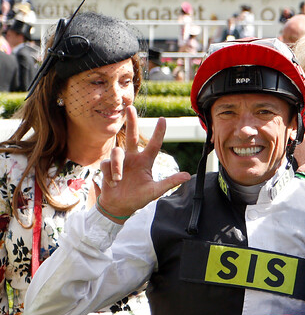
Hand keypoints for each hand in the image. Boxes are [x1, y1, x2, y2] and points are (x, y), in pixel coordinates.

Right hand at [98, 107, 190, 221]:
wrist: (118, 207)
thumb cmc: (138, 198)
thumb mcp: (155, 191)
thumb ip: (169, 183)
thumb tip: (188, 176)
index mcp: (145, 161)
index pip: (154, 144)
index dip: (159, 132)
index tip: (163, 119)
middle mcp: (133, 157)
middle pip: (132, 136)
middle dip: (131, 121)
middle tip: (130, 107)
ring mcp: (120, 161)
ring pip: (116, 152)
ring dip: (117, 166)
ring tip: (118, 180)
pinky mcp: (106, 166)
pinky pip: (106, 164)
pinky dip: (110, 175)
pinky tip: (113, 184)